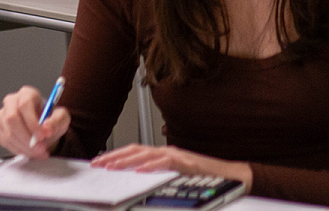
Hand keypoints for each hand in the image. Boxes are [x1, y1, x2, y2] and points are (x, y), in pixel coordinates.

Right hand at [0, 85, 70, 158]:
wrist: (43, 130)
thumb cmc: (51, 120)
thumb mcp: (61, 118)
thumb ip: (56, 121)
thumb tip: (46, 128)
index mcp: (27, 94)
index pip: (24, 105)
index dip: (32, 122)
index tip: (42, 135)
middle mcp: (11, 102)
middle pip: (12, 119)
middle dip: (27, 137)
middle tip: (40, 149)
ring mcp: (2, 115)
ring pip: (8, 133)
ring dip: (24, 147)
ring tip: (38, 152)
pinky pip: (4, 141)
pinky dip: (18, 150)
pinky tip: (28, 151)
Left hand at [92, 144, 253, 188]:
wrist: (231, 176)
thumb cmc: (203, 178)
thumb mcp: (174, 176)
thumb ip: (158, 174)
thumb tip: (136, 179)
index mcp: (163, 154)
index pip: (135, 152)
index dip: (116, 156)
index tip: (100, 162)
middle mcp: (168, 151)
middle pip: (135, 150)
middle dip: (114, 157)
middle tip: (98, 164)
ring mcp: (177, 156)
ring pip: (146, 155)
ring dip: (126, 161)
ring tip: (111, 167)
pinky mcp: (186, 164)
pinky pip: (165, 163)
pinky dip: (151, 166)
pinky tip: (139, 171)